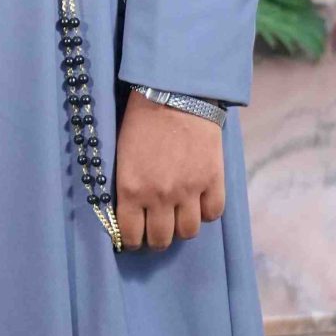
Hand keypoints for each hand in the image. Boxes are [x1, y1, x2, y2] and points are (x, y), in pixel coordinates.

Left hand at [114, 91, 226, 251]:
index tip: (134, 239)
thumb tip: (128, 212)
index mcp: (131, 189)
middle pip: (161, 240)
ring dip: (181, 229)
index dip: (132, 241)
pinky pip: (213, 214)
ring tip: (178, 218)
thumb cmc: (142, 119)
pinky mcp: (213, 180)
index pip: (130, 235)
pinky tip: (199, 203)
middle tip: (156, 230)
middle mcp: (159, 196)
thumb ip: (127, 187)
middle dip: (156, 239)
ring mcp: (189, 190)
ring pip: (188, 232)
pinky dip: (206, 213)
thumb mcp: (122, 155)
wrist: (175, 93)